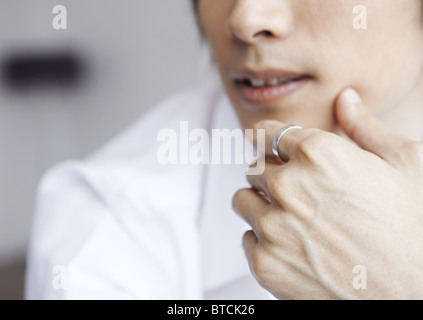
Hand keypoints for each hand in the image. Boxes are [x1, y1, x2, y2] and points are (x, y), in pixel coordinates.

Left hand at [233, 88, 422, 298]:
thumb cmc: (416, 228)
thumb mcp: (406, 164)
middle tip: (299, 193)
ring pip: (243, 200)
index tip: (268, 147)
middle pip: (255, 168)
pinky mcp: (265, 262)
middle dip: (272, 176)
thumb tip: (346, 99)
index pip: (267, 133)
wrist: (415, 295)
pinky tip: (295, 247)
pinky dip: (263, 240)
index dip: (269, 140)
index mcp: (319, 153)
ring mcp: (273, 227)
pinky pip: (246, 237)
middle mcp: (288, 186)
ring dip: (261, 205)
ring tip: (295, 220)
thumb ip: (365, 127)